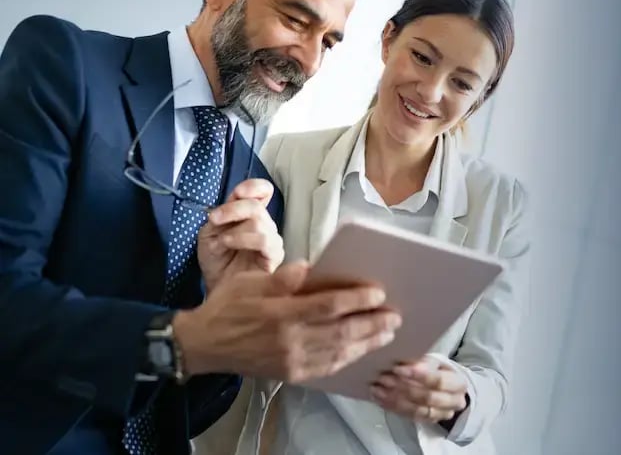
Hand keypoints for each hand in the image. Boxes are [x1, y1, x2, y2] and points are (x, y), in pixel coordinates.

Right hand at [172, 261, 401, 381]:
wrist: (204, 345)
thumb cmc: (228, 306)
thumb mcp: (251, 282)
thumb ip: (283, 278)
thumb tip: (310, 268)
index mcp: (280, 313)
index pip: (328, 306)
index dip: (357, 300)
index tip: (378, 292)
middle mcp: (289, 340)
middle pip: (341, 332)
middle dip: (372, 324)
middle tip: (394, 315)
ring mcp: (291, 361)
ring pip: (338, 352)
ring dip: (367, 343)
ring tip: (387, 333)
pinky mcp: (290, 373)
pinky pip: (326, 368)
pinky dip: (348, 359)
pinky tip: (362, 351)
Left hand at [197, 178, 283, 292]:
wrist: (216, 288)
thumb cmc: (215, 261)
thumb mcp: (210, 231)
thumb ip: (223, 213)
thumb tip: (234, 198)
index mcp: (250, 214)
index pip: (263, 191)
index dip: (253, 187)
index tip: (237, 192)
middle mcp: (265, 224)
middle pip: (256, 205)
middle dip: (232, 209)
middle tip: (214, 219)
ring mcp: (272, 240)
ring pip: (260, 222)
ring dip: (235, 229)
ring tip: (221, 241)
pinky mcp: (275, 257)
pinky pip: (265, 240)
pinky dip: (243, 239)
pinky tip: (229, 245)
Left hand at [370, 355, 468, 423]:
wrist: (445, 387)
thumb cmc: (437, 369)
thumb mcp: (435, 361)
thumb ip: (424, 362)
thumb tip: (407, 361)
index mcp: (458, 383)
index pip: (438, 381)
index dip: (418, 375)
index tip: (397, 368)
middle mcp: (453, 402)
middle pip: (427, 398)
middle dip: (403, 388)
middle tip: (384, 378)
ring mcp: (441, 415)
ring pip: (417, 410)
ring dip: (395, 399)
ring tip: (378, 388)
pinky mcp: (428, 422)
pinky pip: (409, 417)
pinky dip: (393, 407)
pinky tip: (380, 398)